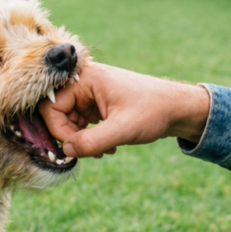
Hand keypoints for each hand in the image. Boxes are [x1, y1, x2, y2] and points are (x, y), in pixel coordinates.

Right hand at [39, 62, 209, 157]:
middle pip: (58, 113)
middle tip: (90, 152)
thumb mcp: (122, 130)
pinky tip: (108, 147)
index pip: (52, 106)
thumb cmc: (153, 111)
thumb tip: (66, 151)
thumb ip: (91, 142)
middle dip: (71, 137)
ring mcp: (91, 93)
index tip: (75, 148)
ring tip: (103, 151)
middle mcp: (85, 82)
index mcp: (86, 78)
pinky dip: (90, 137)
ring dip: (82, 140)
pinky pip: (81, 122)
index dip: (59, 130)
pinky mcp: (98, 103)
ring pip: (69, 120)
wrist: (179, 108)